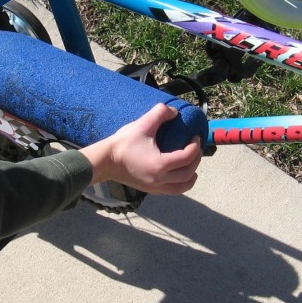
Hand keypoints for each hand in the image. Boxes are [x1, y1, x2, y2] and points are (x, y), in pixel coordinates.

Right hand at [80, 103, 201, 194]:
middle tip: (196, 148)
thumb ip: (160, 113)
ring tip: (193, 166)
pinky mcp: (149, 190)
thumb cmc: (123, 143)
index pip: (187, 157)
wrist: (105, 161)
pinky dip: (179, 184)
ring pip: (181, 188)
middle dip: (196, 160)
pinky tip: (178, 175)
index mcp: (160, 165)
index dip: (195, 146)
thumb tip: (175, 112)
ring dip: (191, 177)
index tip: (195, 136)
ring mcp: (154, 187)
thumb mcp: (142, 124)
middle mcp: (160, 180)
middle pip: (188, 173)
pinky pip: (171, 191)